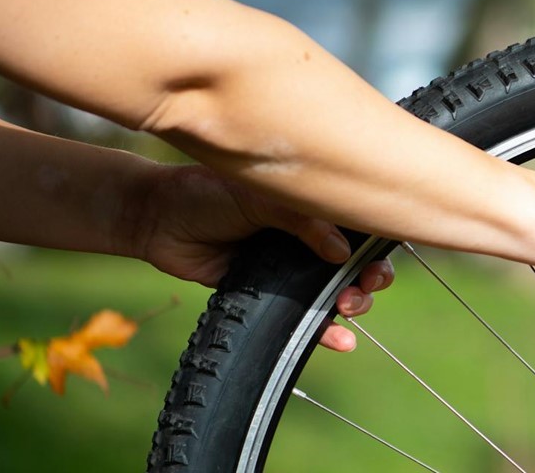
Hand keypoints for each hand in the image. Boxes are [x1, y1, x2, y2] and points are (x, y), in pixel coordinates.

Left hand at [124, 165, 389, 351]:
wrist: (156, 219)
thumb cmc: (206, 193)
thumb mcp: (258, 198)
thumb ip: (302, 221)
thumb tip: (343, 253)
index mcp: (312, 205)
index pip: (360, 225)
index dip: (378, 243)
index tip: (378, 257)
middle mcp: (308, 236)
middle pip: (357, 263)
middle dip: (370, 278)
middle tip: (363, 286)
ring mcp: (290, 267)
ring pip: (336, 291)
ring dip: (353, 303)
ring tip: (346, 309)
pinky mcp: (268, 294)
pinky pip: (303, 316)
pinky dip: (324, 333)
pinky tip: (342, 342)